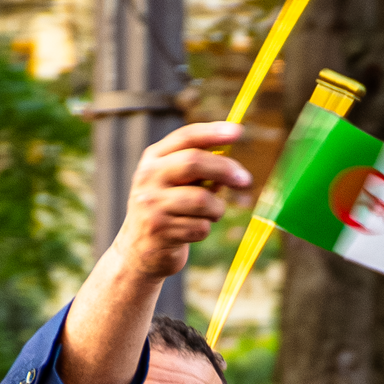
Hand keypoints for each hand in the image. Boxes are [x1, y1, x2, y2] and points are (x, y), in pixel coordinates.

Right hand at [115, 121, 252, 280]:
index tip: (238, 132)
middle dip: (225, 169)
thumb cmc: (166, 211)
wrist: (138, 251)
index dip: (213, 133)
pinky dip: (205, 229)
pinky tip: (192, 231)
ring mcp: (152, 205)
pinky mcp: (161, 231)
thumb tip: (230, 167)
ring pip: (203, 200)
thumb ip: (199, 172)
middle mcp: (149, 178)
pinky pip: (200, 227)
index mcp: (153, 159)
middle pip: (194, 163)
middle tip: (246, 180)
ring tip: (211, 215)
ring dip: (217, 209)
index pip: (185, 137)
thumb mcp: (175, 185)